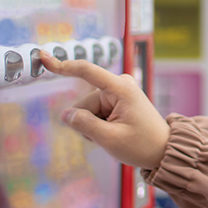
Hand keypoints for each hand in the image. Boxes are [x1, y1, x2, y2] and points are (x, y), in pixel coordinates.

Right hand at [40, 52, 170, 171]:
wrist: (163, 151)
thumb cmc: (142, 146)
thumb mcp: (111, 139)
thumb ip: (85, 125)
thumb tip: (66, 114)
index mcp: (121, 89)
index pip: (87, 71)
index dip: (63, 65)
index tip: (43, 57)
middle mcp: (119, 85)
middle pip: (84, 103)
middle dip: (88, 122)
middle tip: (110, 136)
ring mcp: (118, 92)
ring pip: (88, 111)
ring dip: (94, 126)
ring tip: (116, 136)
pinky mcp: (117, 100)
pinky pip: (96, 113)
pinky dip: (99, 126)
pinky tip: (114, 133)